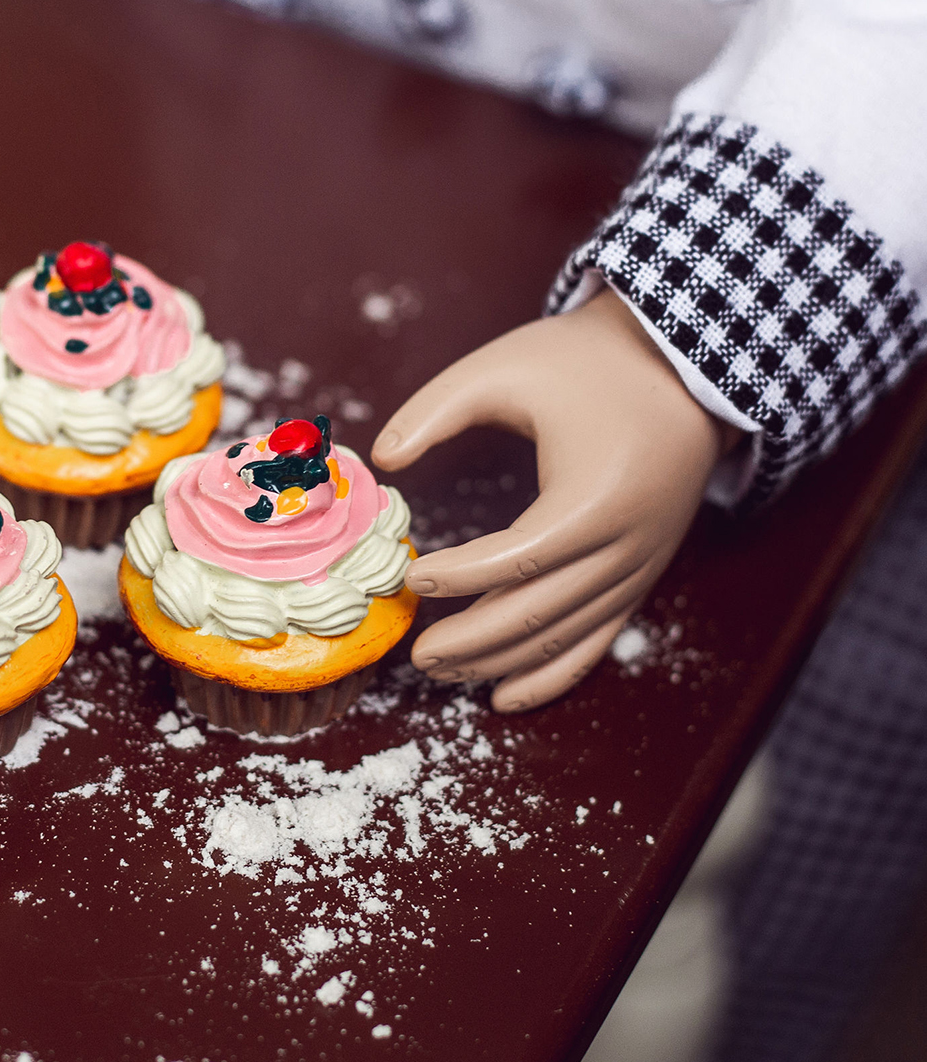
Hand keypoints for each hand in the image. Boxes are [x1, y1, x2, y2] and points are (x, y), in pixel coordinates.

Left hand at [371, 290, 739, 712]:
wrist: (680, 370)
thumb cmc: (585, 364)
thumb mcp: (502, 368)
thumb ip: (435, 410)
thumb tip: (382, 457)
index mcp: (594, 496)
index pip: (516, 559)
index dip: (460, 577)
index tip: (412, 577)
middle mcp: (626, 545)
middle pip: (538, 613)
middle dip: (472, 642)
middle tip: (414, 655)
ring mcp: (640, 568)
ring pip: (564, 637)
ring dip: (499, 663)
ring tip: (439, 669)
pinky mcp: (641, 577)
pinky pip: (597, 642)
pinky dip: (551, 675)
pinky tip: (503, 697)